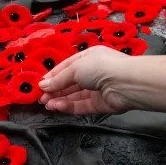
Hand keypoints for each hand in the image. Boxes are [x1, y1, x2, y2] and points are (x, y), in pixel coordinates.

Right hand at [38, 46, 165, 114]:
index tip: (40, 85)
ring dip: (59, 100)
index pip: (67, 67)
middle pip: (69, 83)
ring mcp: (97, 89)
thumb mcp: (75, 68)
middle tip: (40, 98)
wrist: (125, 83)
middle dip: (54, 90)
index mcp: (89, 58)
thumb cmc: (100, 67)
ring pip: (74, 96)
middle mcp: (93, 73)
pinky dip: (68, 107)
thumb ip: (58, 79)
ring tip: (46, 104)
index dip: (53, 76)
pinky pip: (81, 106)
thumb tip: (42, 86)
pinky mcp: (99, 104)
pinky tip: (57, 107)